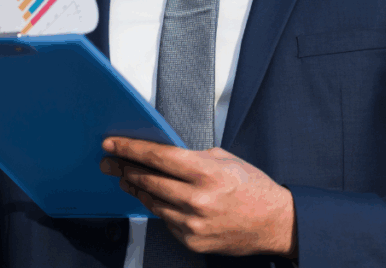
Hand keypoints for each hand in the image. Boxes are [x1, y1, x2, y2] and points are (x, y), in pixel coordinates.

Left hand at [99, 137, 297, 258]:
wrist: (275, 222)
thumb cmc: (253, 187)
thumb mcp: (226, 160)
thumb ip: (194, 157)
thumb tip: (163, 155)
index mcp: (206, 172)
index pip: (158, 157)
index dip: (131, 149)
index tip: (112, 144)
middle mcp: (197, 199)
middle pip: (148, 180)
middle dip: (125, 169)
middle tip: (111, 162)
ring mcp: (193, 223)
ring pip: (152, 202)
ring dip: (137, 189)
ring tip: (127, 179)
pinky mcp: (192, 241)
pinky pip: (166, 221)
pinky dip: (160, 208)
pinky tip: (156, 198)